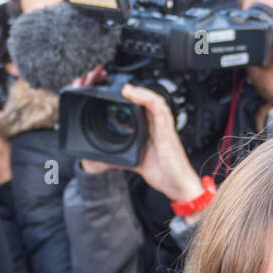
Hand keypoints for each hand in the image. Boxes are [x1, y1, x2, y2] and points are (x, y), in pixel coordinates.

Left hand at [79, 83, 202, 204]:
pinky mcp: (167, 130)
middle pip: (147, 99)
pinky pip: (158, 108)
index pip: (141, 106)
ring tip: (125, 89)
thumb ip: (116, 158)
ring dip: (139, 92)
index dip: (130, 98)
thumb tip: (96, 161)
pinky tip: (134, 95)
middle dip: (133, 91)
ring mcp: (163, 125)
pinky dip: (146, 98)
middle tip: (117, 88)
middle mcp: (158, 124)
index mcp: (150, 129)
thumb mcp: (133, 162)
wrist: (176, 184)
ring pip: (153, 100)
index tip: (112, 95)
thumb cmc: (162, 172)